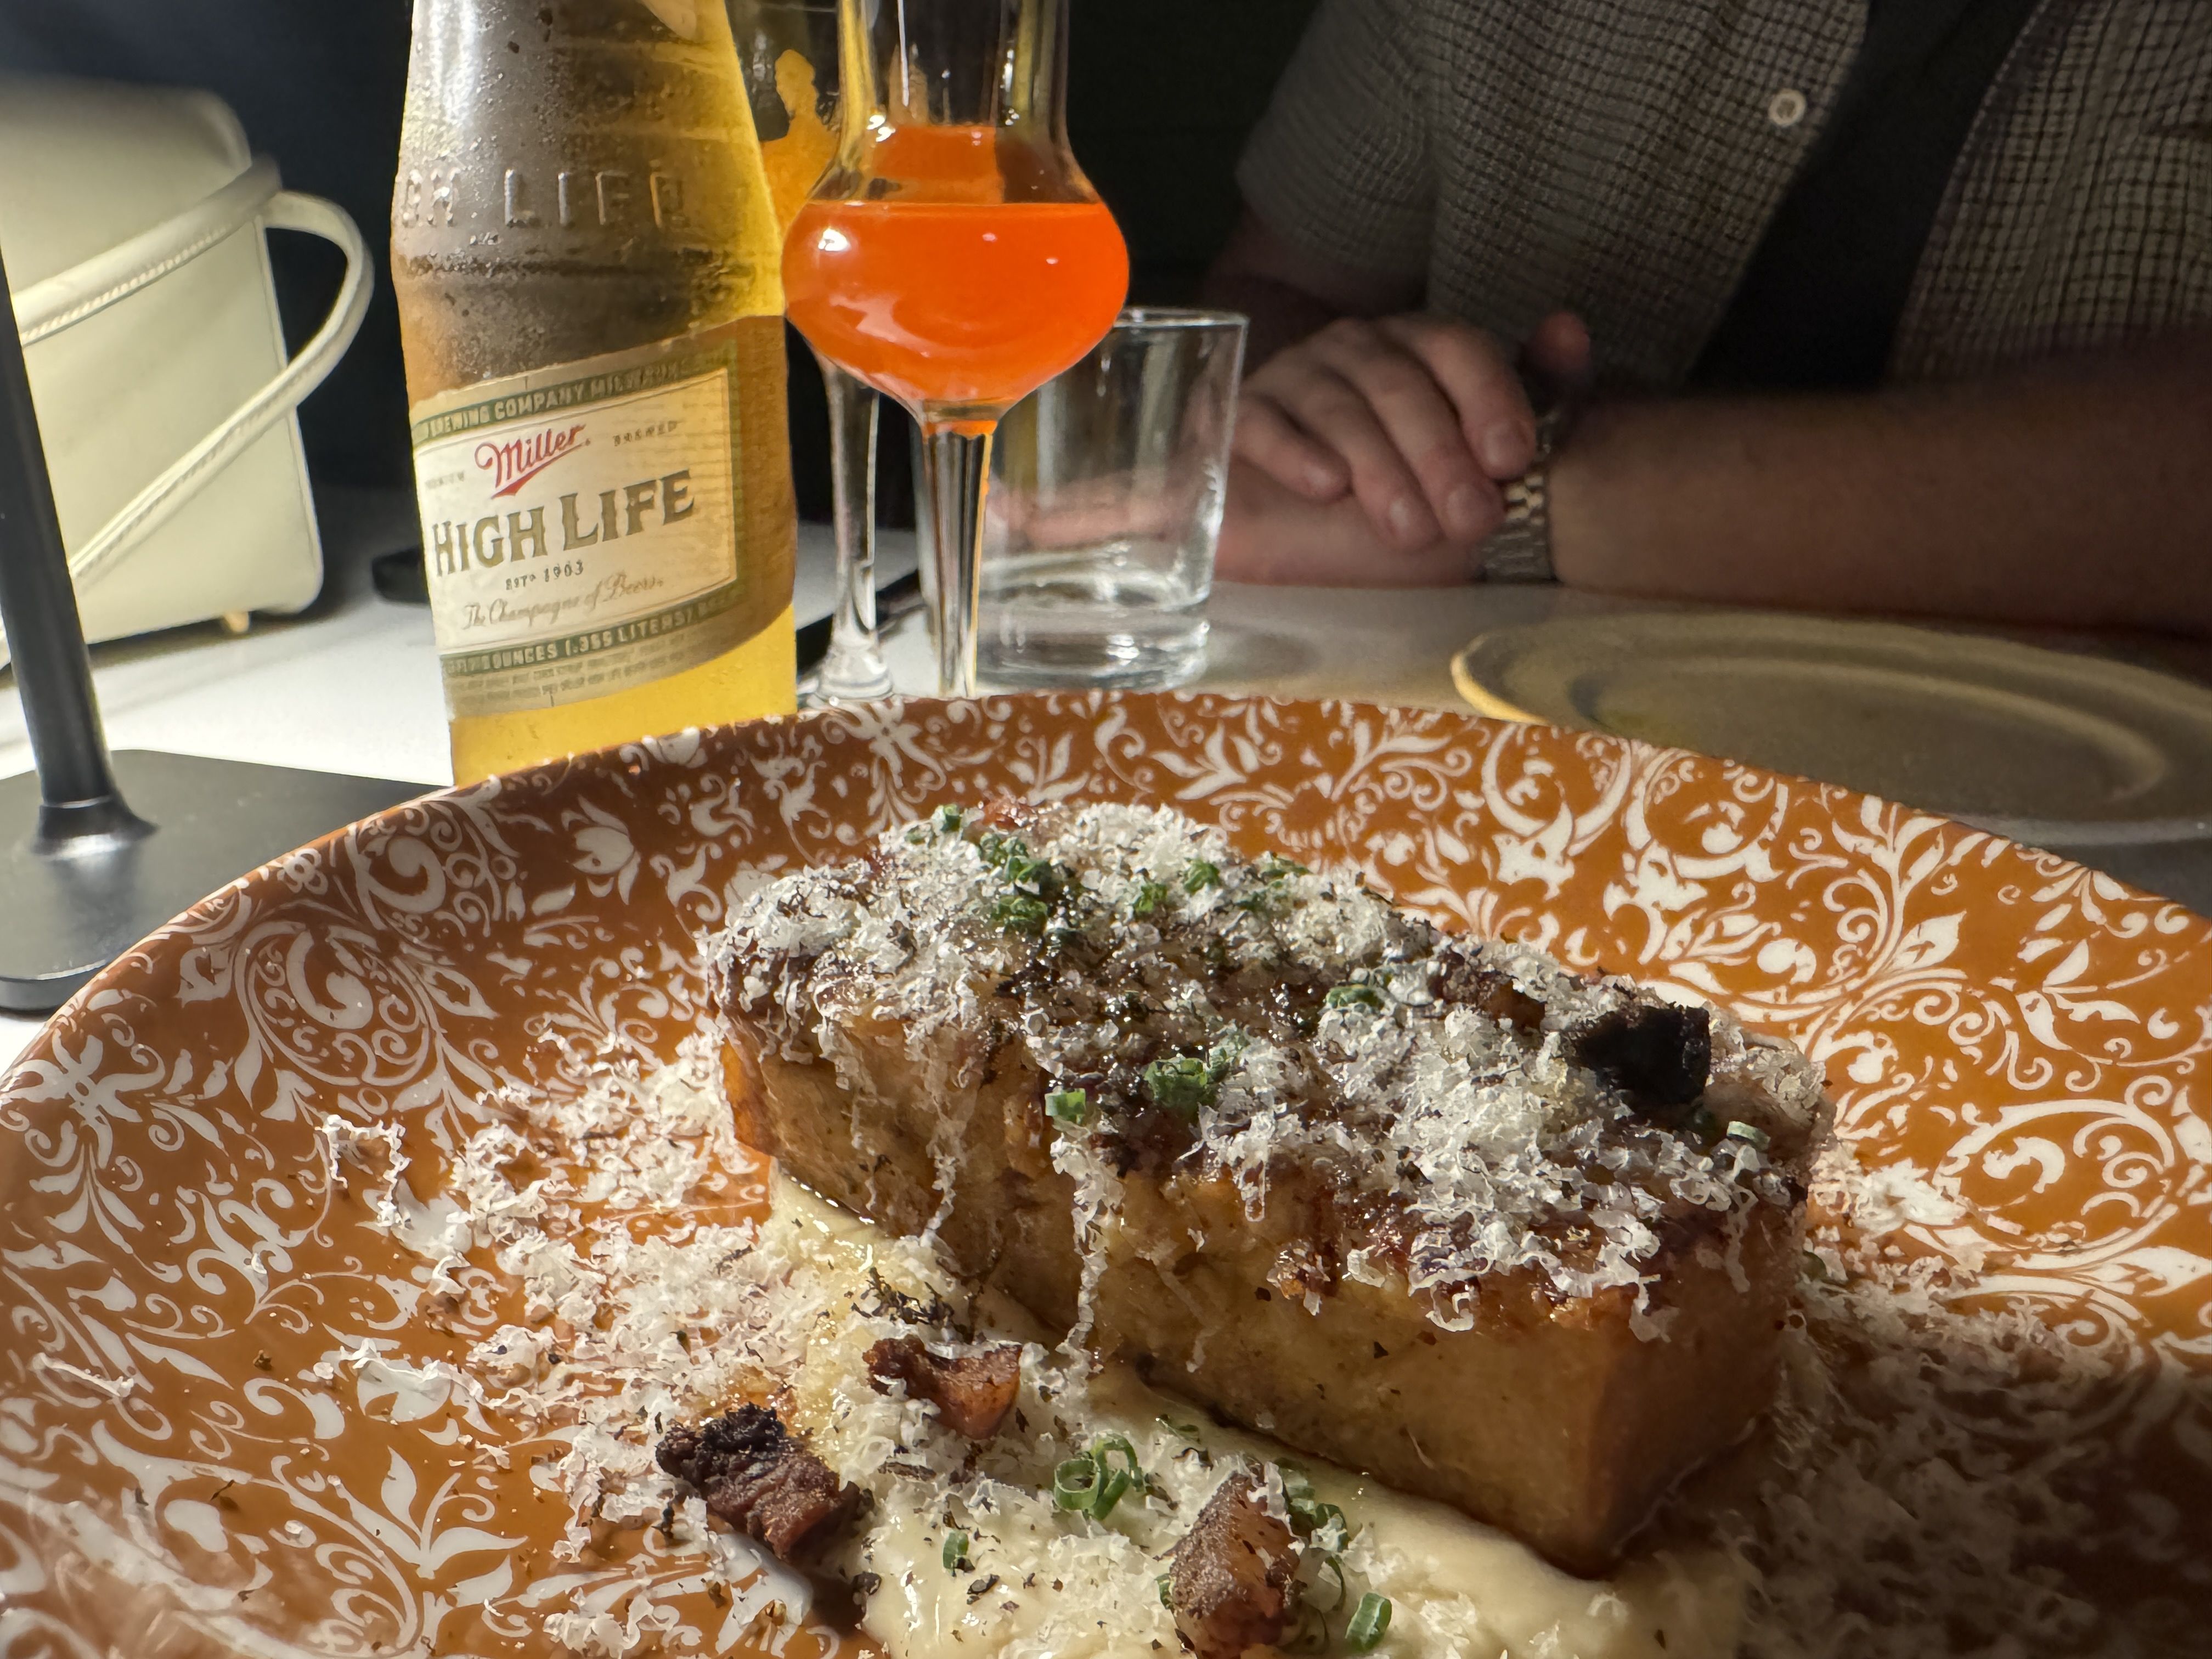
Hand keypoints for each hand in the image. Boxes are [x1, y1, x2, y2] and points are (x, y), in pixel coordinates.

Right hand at [1231, 310, 1590, 558]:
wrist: (1292, 488)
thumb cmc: (1404, 467)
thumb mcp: (1478, 434)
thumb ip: (1534, 386)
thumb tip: (1569, 332)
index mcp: (1419, 345)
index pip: (1457, 350)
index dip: (1489, 400)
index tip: (1513, 461)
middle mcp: (1358, 347)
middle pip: (1400, 385)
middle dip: (1440, 456)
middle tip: (1471, 520)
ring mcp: (1297, 376)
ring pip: (1338, 407)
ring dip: (1379, 467)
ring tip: (1409, 527)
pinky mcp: (1243, 414)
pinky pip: (1262, 423)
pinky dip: (1293, 453)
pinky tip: (1326, 485)